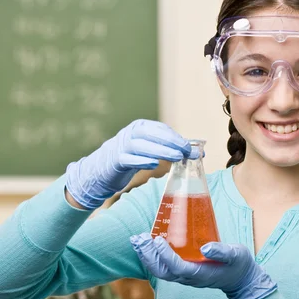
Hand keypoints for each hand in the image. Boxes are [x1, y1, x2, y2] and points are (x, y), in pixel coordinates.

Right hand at [66, 119, 199, 209]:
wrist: (101, 170)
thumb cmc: (131, 159)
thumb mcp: (150, 150)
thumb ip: (170, 149)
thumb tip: (198, 152)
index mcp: (140, 127)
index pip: (161, 128)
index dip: (177, 137)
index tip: (191, 147)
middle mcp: (130, 133)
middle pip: (152, 134)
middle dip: (172, 142)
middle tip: (186, 151)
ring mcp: (120, 146)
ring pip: (141, 145)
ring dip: (161, 151)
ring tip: (177, 157)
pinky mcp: (114, 161)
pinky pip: (128, 159)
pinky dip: (141, 161)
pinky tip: (154, 165)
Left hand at [130, 233, 276, 298]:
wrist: (240, 278)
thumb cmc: (238, 264)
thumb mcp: (235, 255)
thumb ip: (222, 251)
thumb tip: (205, 248)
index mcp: (200, 274)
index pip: (177, 267)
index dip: (165, 255)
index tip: (158, 240)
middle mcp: (188, 278)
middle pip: (162, 270)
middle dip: (148, 255)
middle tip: (139, 238)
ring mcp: (184, 276)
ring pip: (159, 270)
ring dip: (146, 256)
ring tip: (137, 240)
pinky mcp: (183, 271)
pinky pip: (163, 266)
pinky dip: (152, 256)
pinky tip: (148, 243)